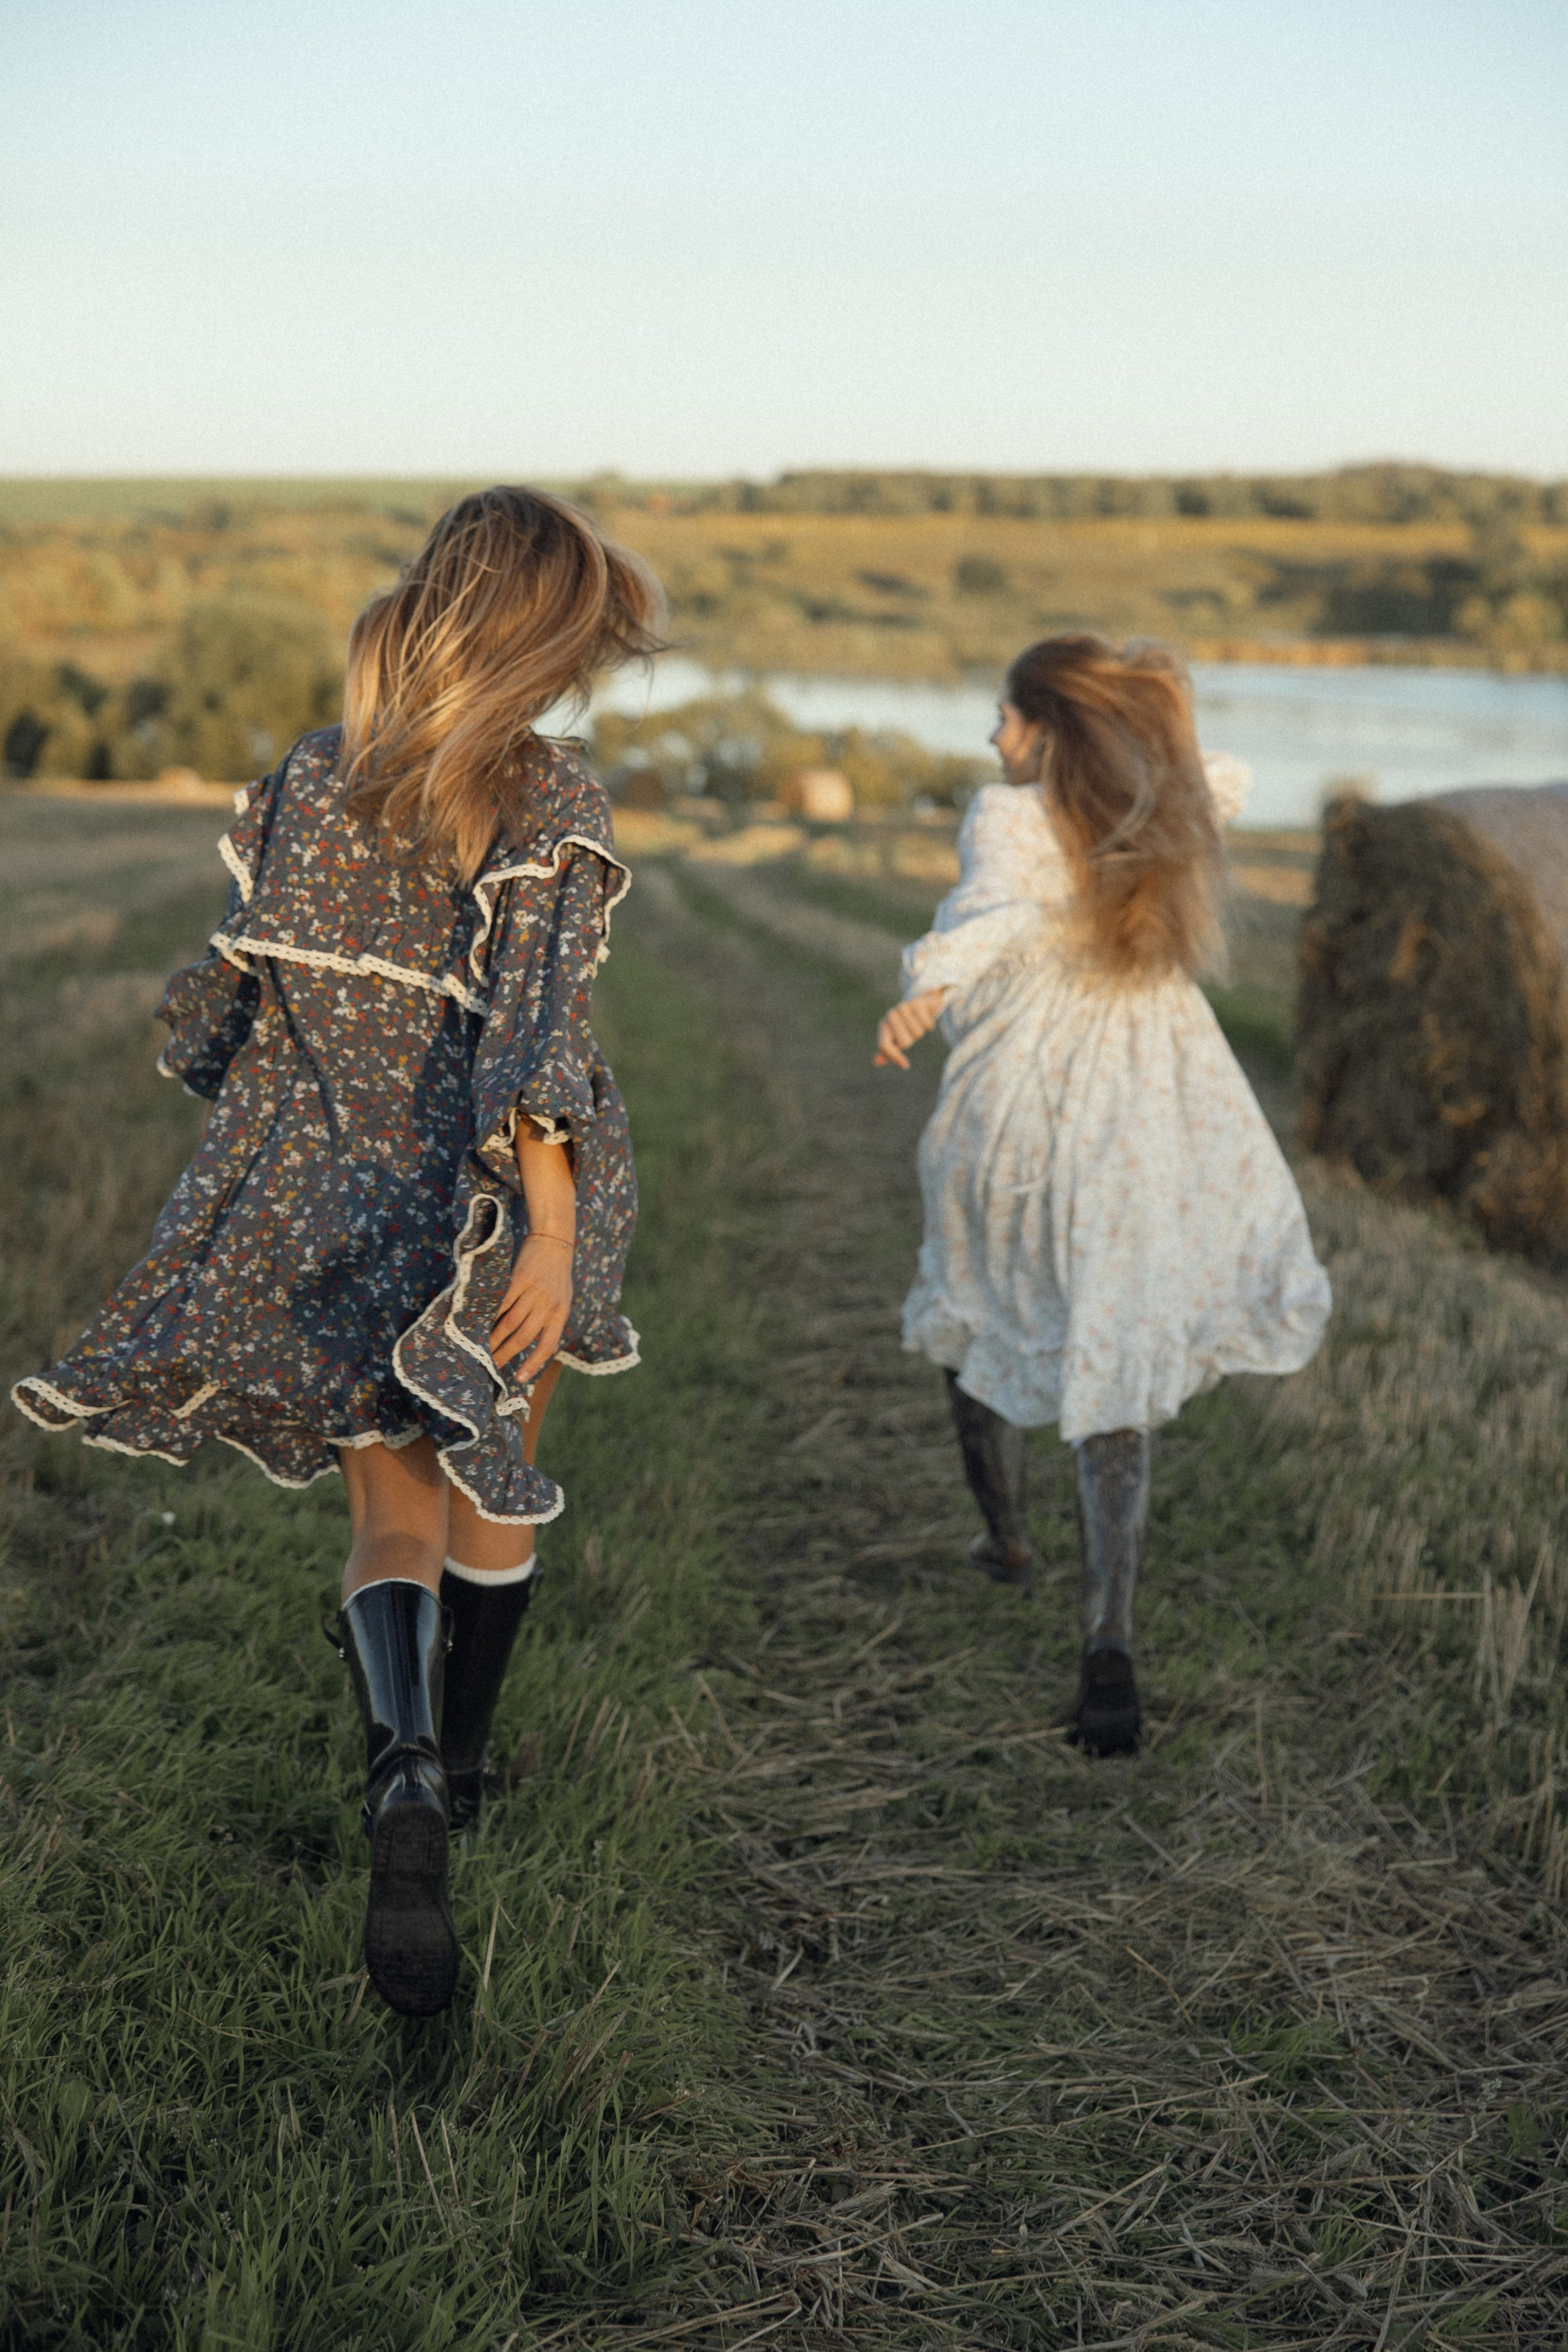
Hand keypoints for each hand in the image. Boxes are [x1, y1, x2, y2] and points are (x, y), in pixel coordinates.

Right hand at [490, 1233, 573, 1374]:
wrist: (554, 1241)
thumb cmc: (557, 1274)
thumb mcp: (562, 1299)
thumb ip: (550, 1319)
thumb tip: (532, 1344)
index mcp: (561, 1314)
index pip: (547, 1346)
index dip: (533, 1364)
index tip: (520, 1379)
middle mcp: (548, 1305)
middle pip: (523, 1337)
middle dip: (505, 1354)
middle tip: (490, 1366)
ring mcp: (534, 1292)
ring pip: (509, 1322)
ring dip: (493, 1338)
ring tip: (481, 1348)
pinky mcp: (519, 1279)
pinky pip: (502, 1302)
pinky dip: (489, 1315)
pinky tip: (479, 1324)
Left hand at [874, 988, 948, 1069]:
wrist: (921, 1003)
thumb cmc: (906, 1024)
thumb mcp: (896, 1037)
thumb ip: (887, 1050)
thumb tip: (876, 1062)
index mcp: (884, 1026)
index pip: (884, 1045)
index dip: (894, 1057)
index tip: (906, 1066)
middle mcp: (890, 1015)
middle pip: (904, 1043)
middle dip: (912, 1040)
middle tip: (911, 1031)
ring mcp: (903, 1007)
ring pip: (917, 1033)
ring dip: (921, 1031)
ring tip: (918, 1023)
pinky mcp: (916, 1003)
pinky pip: (926, 1024)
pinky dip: (929, 1024)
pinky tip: (926, 1018)